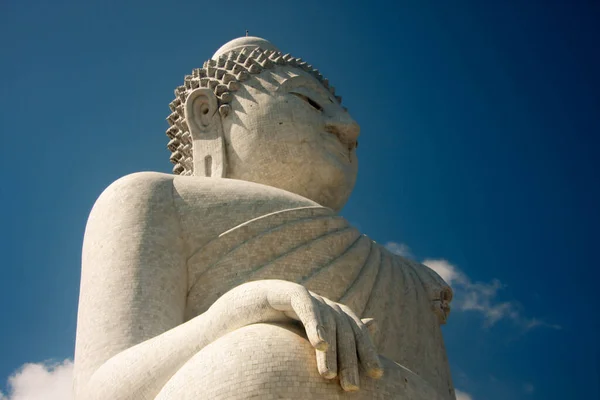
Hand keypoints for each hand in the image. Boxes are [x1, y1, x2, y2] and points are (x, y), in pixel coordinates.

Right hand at [209, 279, 382, 390]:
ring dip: (331, 348)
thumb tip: (375, 322)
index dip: (367, 349)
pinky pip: (303, 302)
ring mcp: (295, 294)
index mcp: (320, 314)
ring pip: (326, 316)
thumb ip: (334, 340)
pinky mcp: (276, 290)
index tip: (378, 376)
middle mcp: (313, 301)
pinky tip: (319, 344)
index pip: (353, 327)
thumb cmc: (257, 342)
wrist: (217, 332)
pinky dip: (313, 321)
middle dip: (351, 355)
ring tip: (330, 376)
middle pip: (344, 323)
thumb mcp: (299, 349)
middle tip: (351, 386)